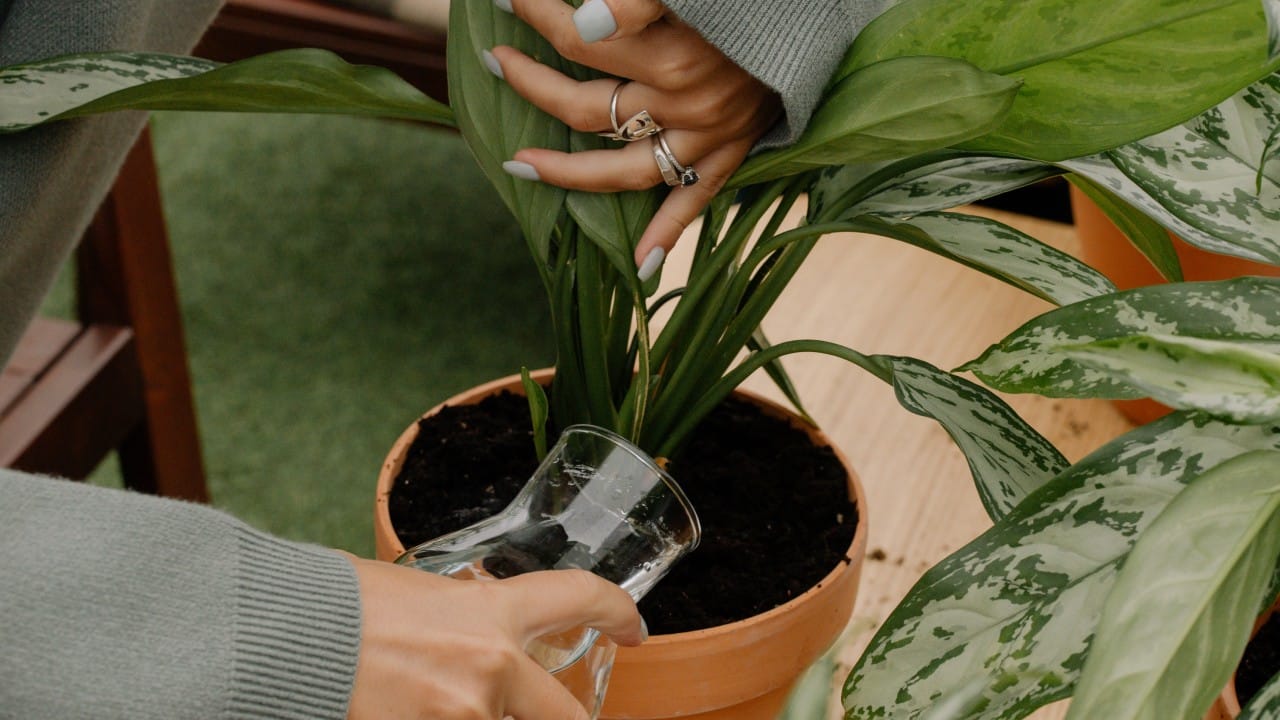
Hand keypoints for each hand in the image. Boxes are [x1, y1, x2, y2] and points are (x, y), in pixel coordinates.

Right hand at [346, 558, 644, 719]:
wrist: (274, 638)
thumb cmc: (331, 605)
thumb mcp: (411, 593)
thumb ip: (456, 615)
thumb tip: (464, 630)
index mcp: (489, 612)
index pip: (578, 597)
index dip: (616, 611)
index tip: (633, 627)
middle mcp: (489, 669)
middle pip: (567, 718)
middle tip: (561, 718)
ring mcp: (462, 717)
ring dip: (480, 719)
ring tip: (431, 698)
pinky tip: (412, 713)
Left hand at [490, 0, 781, 274]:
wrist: (820, 11)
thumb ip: (639, 3)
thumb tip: (591, 20)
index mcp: (672, 53)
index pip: (579, 39)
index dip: (537, 13)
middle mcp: (684, 104)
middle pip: (585, 107)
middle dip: (530, 82)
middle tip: (493, 60)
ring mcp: (706, 137)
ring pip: (621, 171)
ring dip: (565, 172)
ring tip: (518, 164)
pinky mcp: (730, 153)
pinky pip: (693, 202)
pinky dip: (667, 235)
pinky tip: (639, 265)